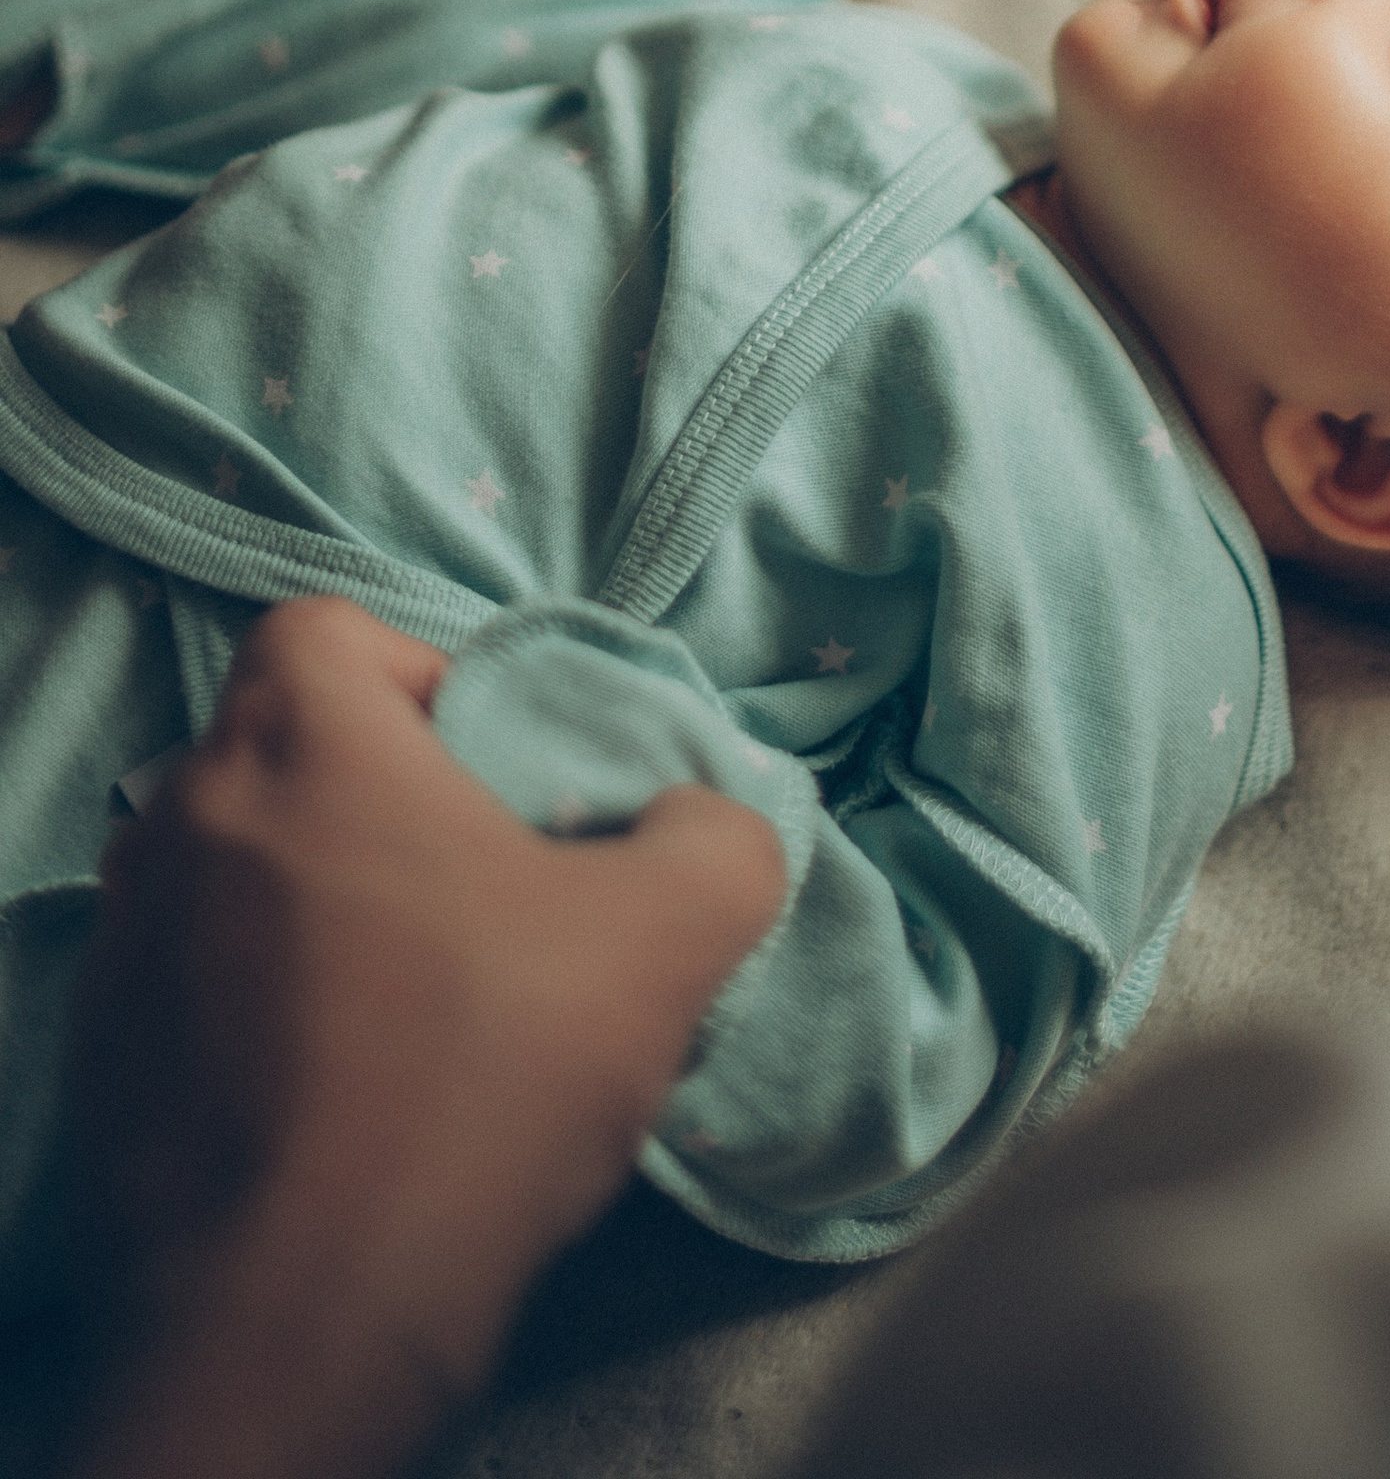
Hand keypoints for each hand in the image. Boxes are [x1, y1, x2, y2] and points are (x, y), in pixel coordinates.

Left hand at [69, 597, 782, 1478]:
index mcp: (294, 745)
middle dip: (387, 810)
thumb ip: (716, 843)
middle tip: (488, 901)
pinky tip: (354, 1104)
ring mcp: (122, 955)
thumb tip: (712, 825)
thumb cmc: (467, 1088)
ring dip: (324, 918)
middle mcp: (178, 824)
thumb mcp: (663, 943)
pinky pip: (197, 999)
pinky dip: (268, 1022)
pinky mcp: (96, 1079)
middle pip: (290, 759)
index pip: (330, 632)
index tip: (499, 776)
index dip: (425, 680)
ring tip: (427, 1014)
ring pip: (241, 883)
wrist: (291, 1333)